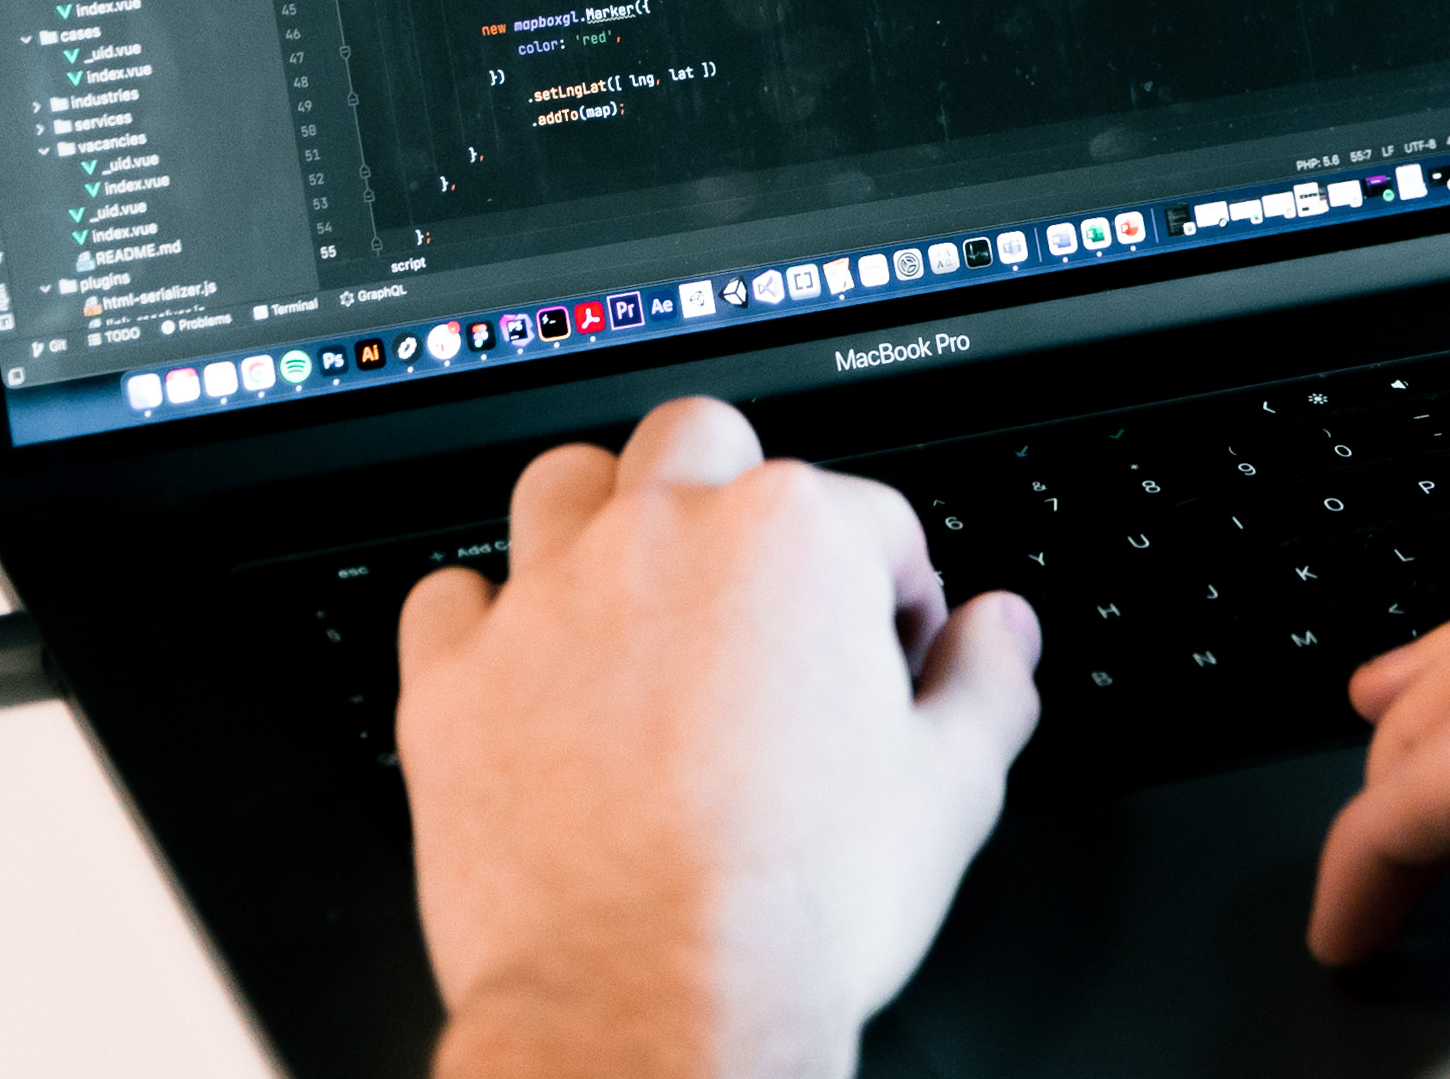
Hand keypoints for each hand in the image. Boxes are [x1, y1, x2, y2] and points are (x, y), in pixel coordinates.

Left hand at [397, 398, 1040, 1078]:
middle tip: (757, 597)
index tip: (884, 657)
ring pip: (562, 484)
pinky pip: (447, 598)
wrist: (649, 1011)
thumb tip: (1002, 631)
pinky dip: (483, 624)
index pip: (869, 513)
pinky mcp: (454, 681)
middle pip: (701, 438)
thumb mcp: (949, 794)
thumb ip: (988, 683)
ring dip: (601, 522)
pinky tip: (526, 673)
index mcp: (794, 540)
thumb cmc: (792, 911)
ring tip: (635, 602)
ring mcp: (546, 603)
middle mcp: (661, 540)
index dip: (892, 592)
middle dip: (738, 496)